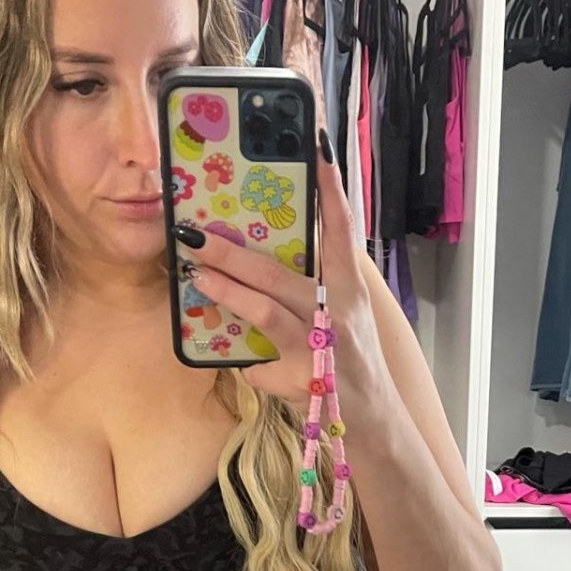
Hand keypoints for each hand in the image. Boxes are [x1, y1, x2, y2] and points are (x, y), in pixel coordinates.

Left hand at [178, 132, 392, 415]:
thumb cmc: (351, 365)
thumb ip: (310, 290)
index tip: (315, 147)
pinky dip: (249, 366)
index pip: (340, 229)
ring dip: (227, 291)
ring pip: (266, 311)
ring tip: (196, 274)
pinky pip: (262, 366)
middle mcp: (338, 312)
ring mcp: (322, 347)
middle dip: (233, 252)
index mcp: (349, 289)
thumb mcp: (343, 318)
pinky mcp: (306, 381)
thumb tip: (260, 264)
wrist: (375, 424)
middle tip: (195, 234)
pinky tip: (237, 362)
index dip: (329, 188)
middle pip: (279, 273)